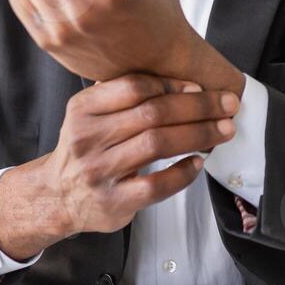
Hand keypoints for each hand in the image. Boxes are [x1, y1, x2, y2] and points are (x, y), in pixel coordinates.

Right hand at [0, 74, 239, 259]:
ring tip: (223, 130)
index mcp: (84, 109)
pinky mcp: (114, 200)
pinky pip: (156, 185)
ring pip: (157, 144)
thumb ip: (123, 96)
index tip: (200, 86)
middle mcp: (88, 138)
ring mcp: (100, 171)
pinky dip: (182, 172)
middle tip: (227, 105)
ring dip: (199, 134)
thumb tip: (186, 84)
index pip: (134, 87)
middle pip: (153, 114)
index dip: (172, 84)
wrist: (58, 196)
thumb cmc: (86, 150)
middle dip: (198, 107)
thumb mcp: (90, 114)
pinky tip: (197, 162)